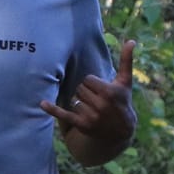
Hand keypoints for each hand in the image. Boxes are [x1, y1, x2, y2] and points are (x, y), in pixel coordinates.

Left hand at [42, 39, 135, 163]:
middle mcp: (101, 105)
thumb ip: (126, 60)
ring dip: (79, 102)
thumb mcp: (125, 82)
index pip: (87, 80)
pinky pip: (64, 114)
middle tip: (96, 100)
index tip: (100, 90)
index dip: (93, 84)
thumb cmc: (122, 101)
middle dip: (86, 93)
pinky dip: (52, 109)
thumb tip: (132, 41)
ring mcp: (91, 116)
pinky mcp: (82, 125)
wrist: (121, 132)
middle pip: (80, 89)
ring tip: (92, 109)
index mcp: (109, 92)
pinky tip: (42, 104)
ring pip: (74, 99)